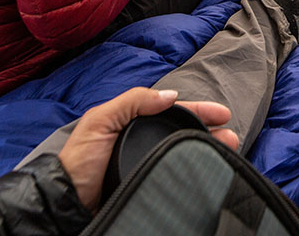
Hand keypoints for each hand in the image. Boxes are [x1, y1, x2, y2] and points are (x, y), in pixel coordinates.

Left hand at [58, 87, 236, 211]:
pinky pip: (175, 172)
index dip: (198, 109)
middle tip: (230, 137)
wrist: (67, 202)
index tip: (222, 114)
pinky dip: (193, 168)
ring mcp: (147, 162)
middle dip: (210, 131)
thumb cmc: (78, 161)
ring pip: (184, 151)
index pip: (173, 110)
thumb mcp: (100, 121)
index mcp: (133, 121)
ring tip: (227, 152)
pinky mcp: (149, 183)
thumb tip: (171, 95)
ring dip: (207, 149)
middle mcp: (143, 140)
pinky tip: (206, 168)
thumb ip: (132, 102)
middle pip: (184, 131)